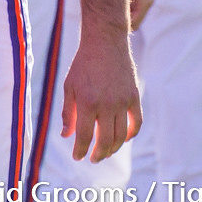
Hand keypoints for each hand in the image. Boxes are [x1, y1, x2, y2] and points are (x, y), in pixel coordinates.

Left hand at [60, 32, 141, 161]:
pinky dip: (130, 134)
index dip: (80, 150)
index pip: (84, 136)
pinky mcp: (134, 97)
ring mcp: (122, 101)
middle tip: (93, 159)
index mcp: (87, 102)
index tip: (77, 157)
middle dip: (98, 154)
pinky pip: (136, 123)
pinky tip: (123, 138)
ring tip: (105, 152)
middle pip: (105, 141)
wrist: (104, 43)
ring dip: (113, 148)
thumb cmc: (83, 65)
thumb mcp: (69, 86)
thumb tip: (66, 136)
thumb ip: (67, 113)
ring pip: (121, 136)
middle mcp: (106, 104)